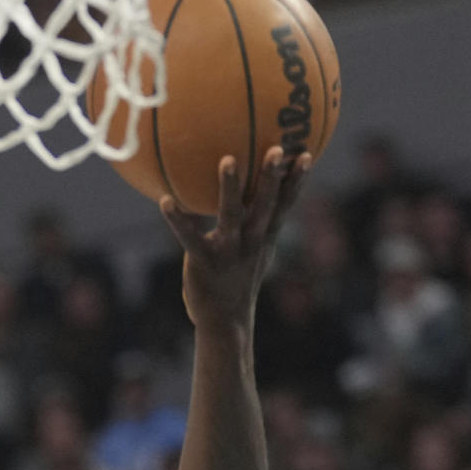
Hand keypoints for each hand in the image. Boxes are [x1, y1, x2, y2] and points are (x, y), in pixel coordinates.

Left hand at [160, 147, 310, 331]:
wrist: (225, 321)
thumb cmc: (238, 279)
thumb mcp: (254, 250)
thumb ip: (255, 221)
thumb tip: (252, 192)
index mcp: (264, 236)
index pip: (285, 204)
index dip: (296, 180)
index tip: (305, 153)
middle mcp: (251, 240)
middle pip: (265, 203)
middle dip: (271, 177)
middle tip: (277, 148)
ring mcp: (228, 251)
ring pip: (232, 214)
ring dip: (230, 187)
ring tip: (227, 160)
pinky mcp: (204, 261)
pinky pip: (190, 237)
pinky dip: (178, 220)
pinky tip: (165, 201)